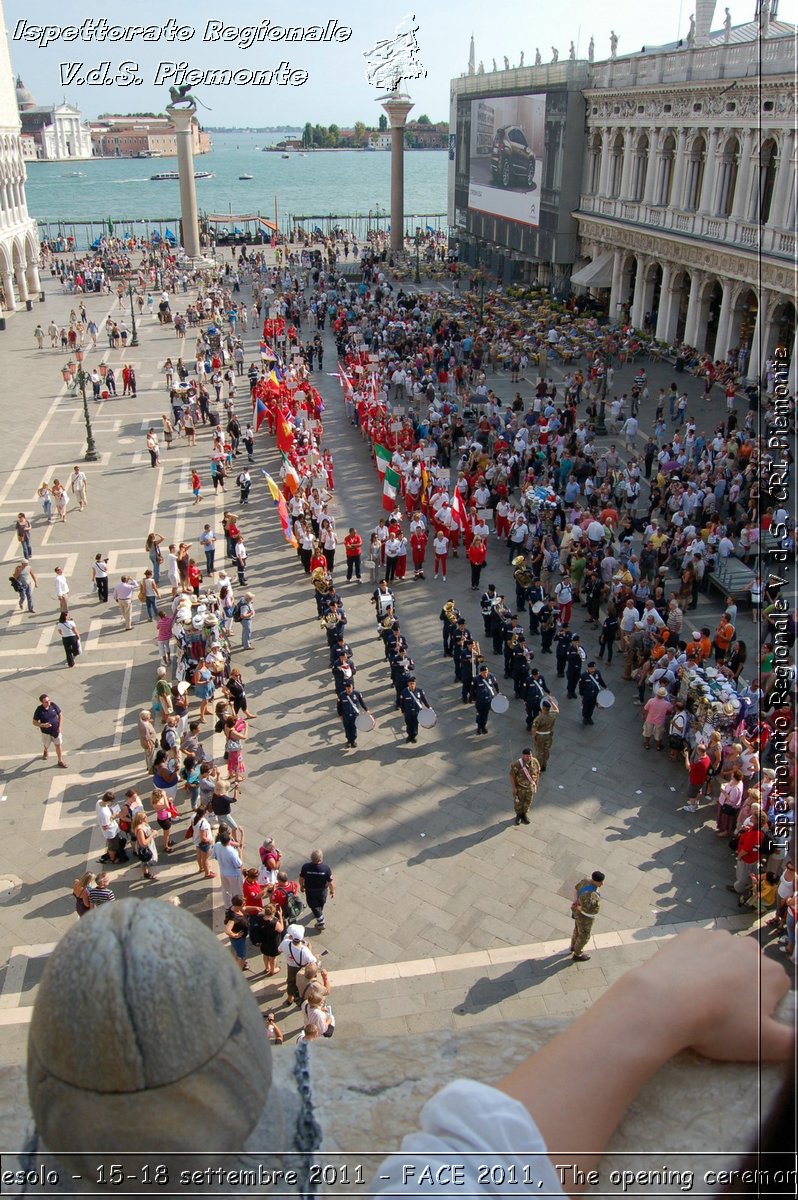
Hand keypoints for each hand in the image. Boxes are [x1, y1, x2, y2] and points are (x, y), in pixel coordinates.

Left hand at [626, 929, 791, 1062]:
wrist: (666, 1002)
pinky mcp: (691, 934)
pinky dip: (696, 962)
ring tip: (702, 998)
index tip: (745, 1020)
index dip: (763, 1007)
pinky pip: (700, 948)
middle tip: (722, 1011)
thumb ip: (794, 1042)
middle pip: (752, 970)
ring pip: (726, 957)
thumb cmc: (719, 1025)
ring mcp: (718, 937)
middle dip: (743, 988)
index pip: (778, 989)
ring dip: (720, 973)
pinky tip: (686, 981)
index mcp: (772, 973)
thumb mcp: (766, 1045)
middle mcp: (749, 948)